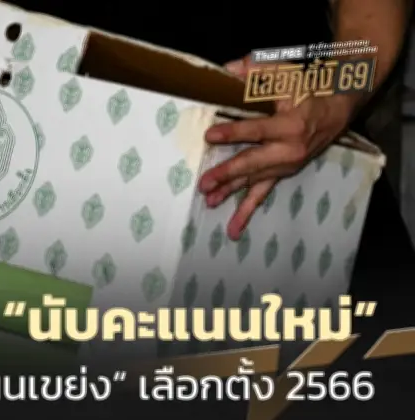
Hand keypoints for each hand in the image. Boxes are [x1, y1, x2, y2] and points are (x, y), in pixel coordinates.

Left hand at [199, 55, 355, 239]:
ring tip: (210, 203)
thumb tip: (227, 68)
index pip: (256, 130)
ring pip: (254, 182)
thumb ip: (258, 68)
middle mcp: (289, 150)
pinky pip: (263, 194)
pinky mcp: (282, 174)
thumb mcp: (286, 72)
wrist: (337, 110)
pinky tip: (233, 229)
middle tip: (204, 183)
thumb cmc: (308, 89)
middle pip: (253, 163)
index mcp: (290, 125)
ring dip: (232, 193)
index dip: (233, 132)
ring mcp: (285, 166)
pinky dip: (247, 212)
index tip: (209, 136)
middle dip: (228, 174)